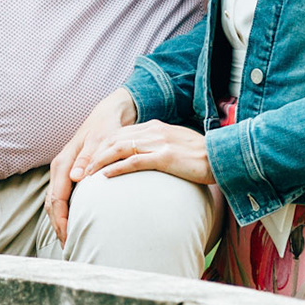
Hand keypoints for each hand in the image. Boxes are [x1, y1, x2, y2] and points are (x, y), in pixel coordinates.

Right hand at [46, 88, 137, 242]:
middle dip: (58, 226)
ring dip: (60, 222)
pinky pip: (63, 198)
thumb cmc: (105, 128)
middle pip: (52, 204)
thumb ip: (87, 158)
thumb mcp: (100, 141)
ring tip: (70, 241)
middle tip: (69, 247)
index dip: (61, 220)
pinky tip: (74, 224)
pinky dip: (65, 213)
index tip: (68, 237)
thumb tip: (75, 178)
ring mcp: (64, 172)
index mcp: (63, 163)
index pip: (56, 198)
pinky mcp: (70, 175)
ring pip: (55, 203)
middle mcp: (60, 168)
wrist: (107, 115)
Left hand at [82, 121, 213, 186]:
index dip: (104, 146)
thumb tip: (150, 159)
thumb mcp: (178, 145)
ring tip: (87, 174)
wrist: (223, 155)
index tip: (91, 158)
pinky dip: (118, 169)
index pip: (122, 134)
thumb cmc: (203, 155)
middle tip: (81, 168)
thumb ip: (161, 148)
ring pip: (120, 149)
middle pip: (116, 139)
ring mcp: (159, 143)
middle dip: (96, 153)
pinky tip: (106, 177)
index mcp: (156, 127)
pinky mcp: (165, 157)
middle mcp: (154, 131)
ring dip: (100, 161)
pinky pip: (135, 162)